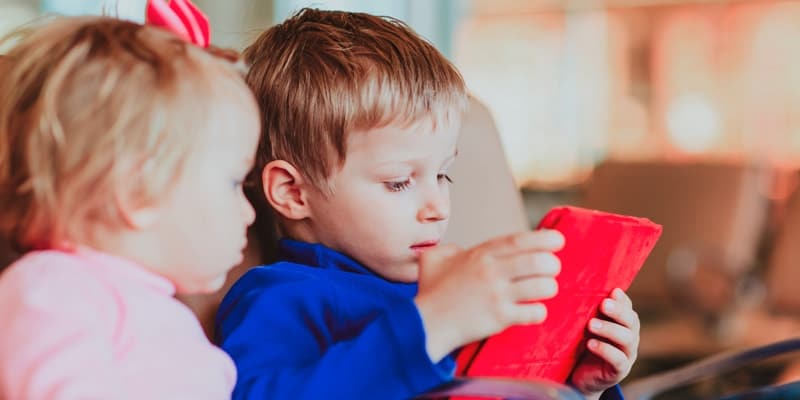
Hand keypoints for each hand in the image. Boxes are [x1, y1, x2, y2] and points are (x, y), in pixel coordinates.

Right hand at [414, 230, 563, 361]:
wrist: (424, 324)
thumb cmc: (430, 293)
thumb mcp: (433, 259)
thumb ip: (450, 249)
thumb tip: (459, 250)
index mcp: (479, 255)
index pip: (519, 240)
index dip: (544, 238)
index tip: (558, 240)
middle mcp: (491, 271)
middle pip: (538, 261)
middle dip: (552, 264)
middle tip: (552, 269)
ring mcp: (497, 295)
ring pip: (542, 286)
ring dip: (549, 288)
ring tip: (544, 290)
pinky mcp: (500, 318)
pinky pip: (534, 312)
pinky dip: (538, 311)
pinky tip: (532, 311)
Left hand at [569, 289, 639, 399]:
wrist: (581, 377)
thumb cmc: (582, 345)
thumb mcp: (585, 326)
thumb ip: (587, 310)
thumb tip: (574, 286)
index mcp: (623, 323)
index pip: (628, 307)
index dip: (622, 299)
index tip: (612, 291)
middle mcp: (629, 337)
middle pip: (631, 321)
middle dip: (618, 311)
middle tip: (604, 304)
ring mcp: (627, 354)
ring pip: (627, 339)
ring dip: (610, 329)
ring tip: (592, 324)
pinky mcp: (619, 371)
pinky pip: (618, 360)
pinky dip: (605, 350)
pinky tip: (591, 344)